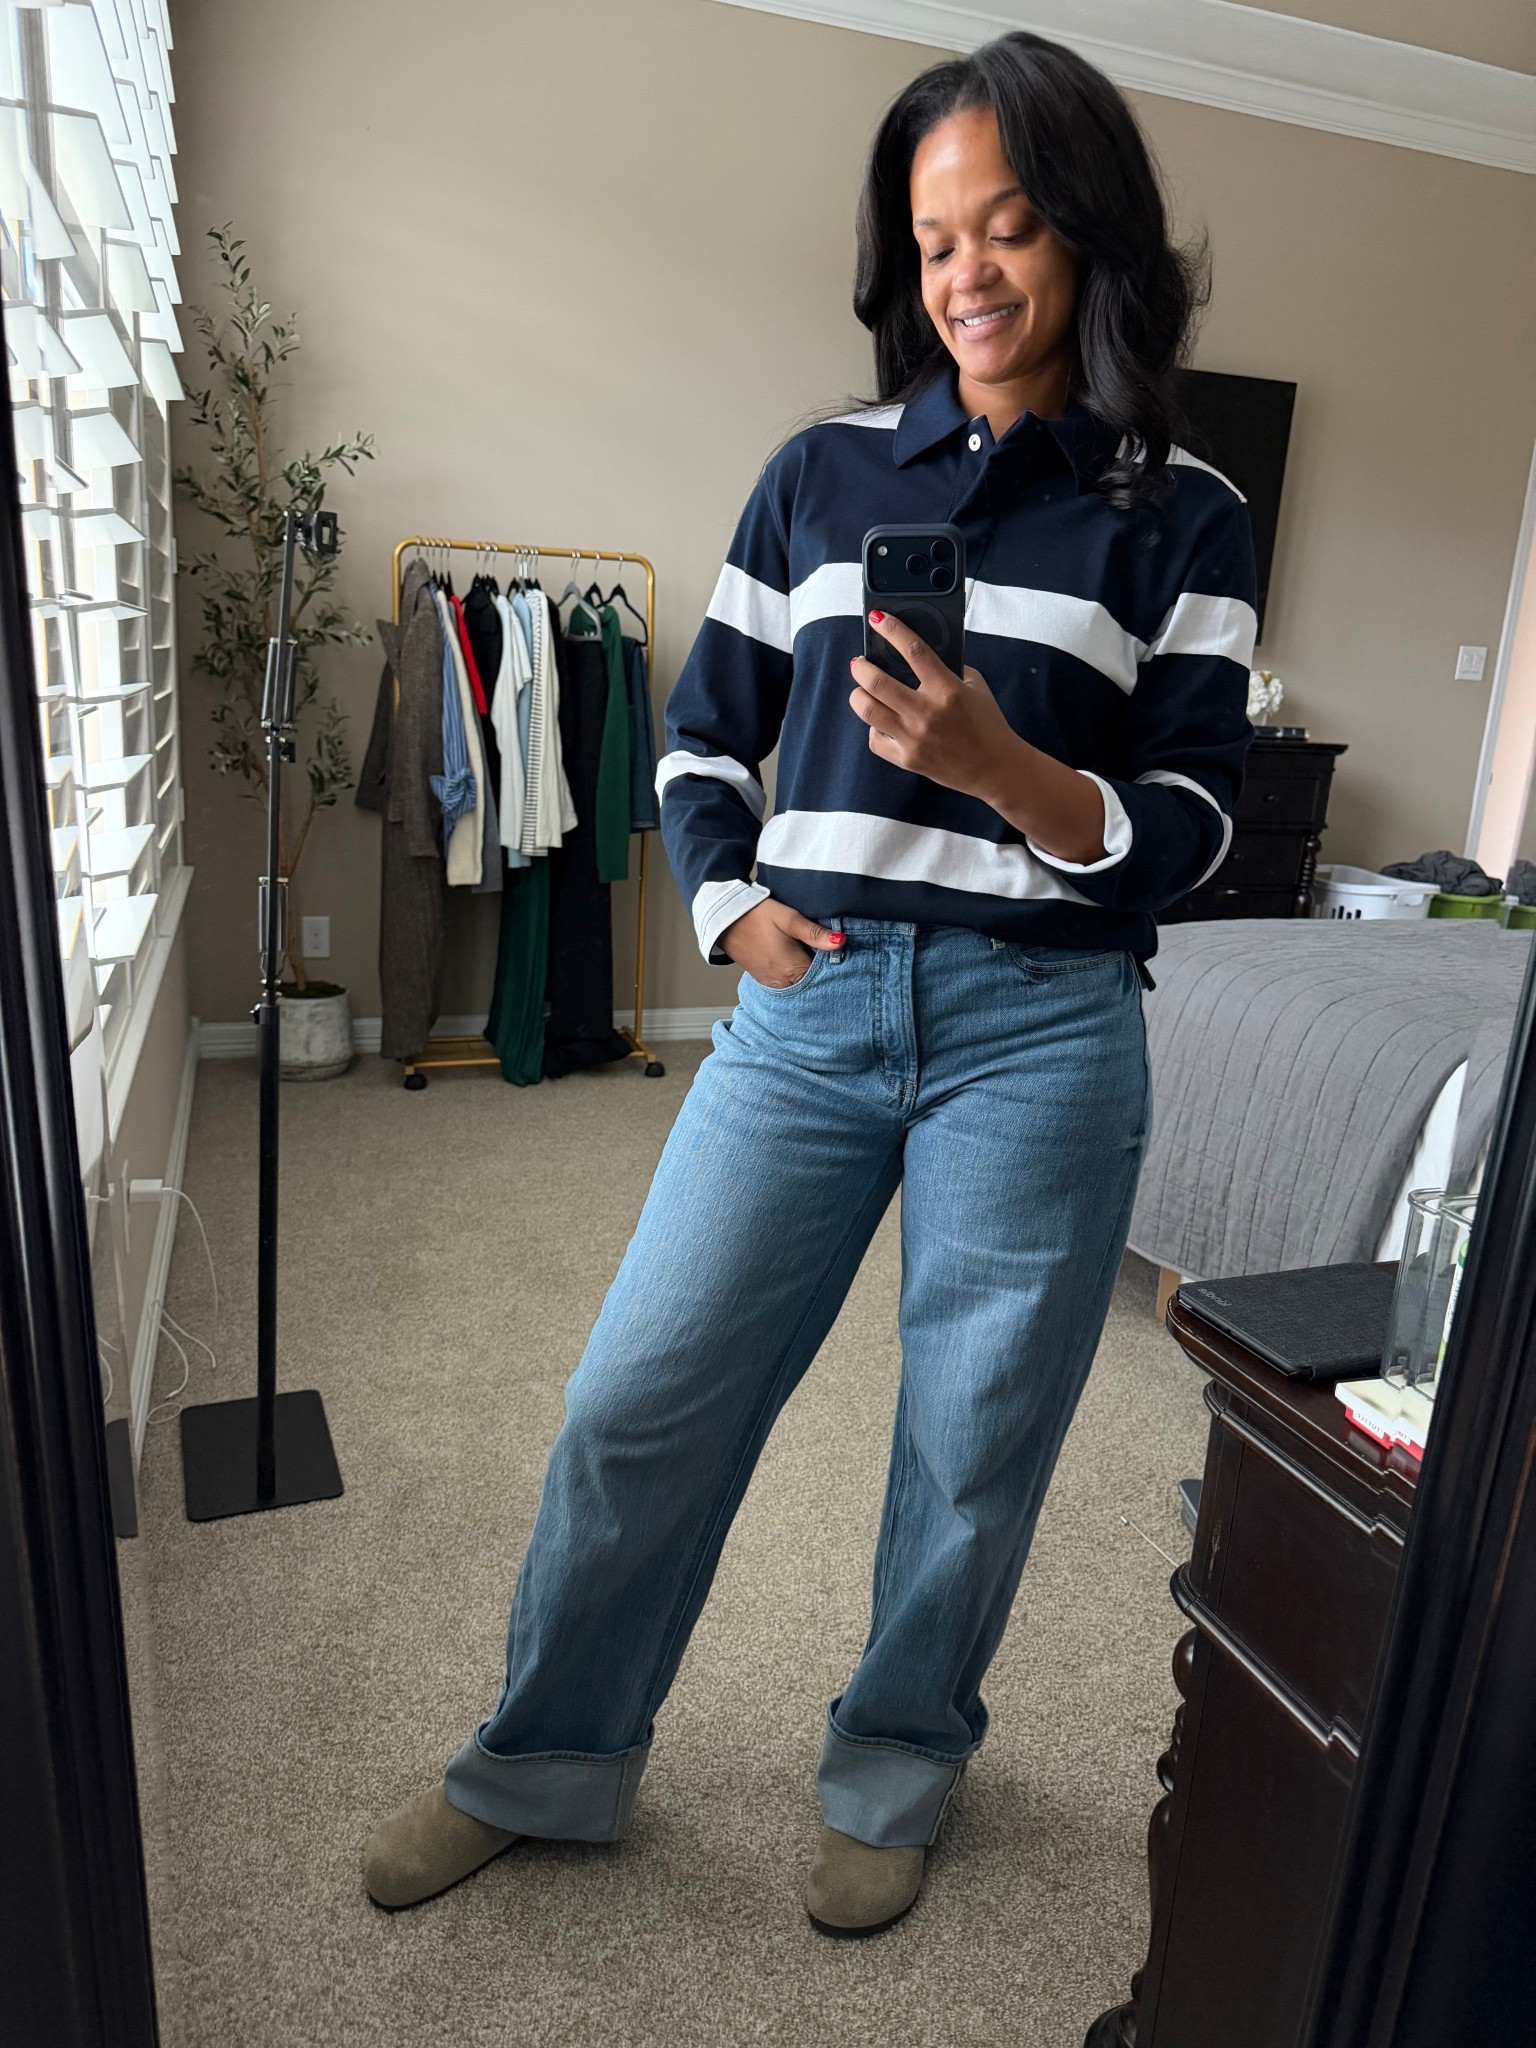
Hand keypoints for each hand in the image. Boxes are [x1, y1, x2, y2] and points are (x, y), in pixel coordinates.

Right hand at [721, 898, 842, 986]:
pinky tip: (798, 960)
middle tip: (830, 954)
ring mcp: (772, 983)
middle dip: (823, 972)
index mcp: (793, 970)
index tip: (843, 956)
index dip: (836, 968)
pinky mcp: (765, 980)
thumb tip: (841, 942)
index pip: (825, 978)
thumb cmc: (756, 916)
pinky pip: (787, 982)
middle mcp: (783, 983)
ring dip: (809, 974)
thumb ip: (814, 933)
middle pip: (813, 983)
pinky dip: (796, 974)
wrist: (724, 920)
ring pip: (800, 984)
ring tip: (814, 956)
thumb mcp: (788, 919)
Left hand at [849, 610, 1016, 798]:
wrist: (995, 768)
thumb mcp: (975, 687)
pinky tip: (880, 721)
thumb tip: (920, 655)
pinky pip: (875, 740)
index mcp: (947, 690)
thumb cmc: (988, 725)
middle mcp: (926, 713)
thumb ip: (949, 669)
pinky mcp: (907, 759)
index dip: (891, 629)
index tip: (878, 619)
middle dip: (861, 667)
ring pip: (867, 709)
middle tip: (860, 663)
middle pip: (877, 682)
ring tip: (861, 690)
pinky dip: (874, 727)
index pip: (913, 650)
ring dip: (858, 694)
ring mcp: (913, 737)